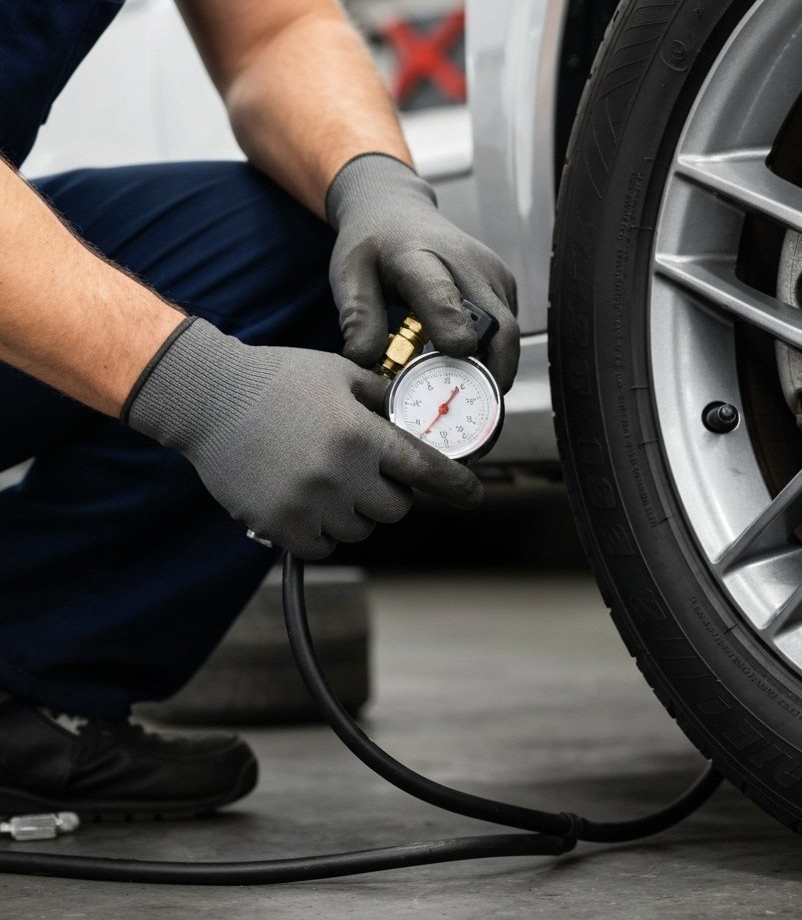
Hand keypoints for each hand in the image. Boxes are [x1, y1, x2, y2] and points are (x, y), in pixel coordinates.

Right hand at [123, 318, 482, 559]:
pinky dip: (325, 533)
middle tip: (369, 474)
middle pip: (396, 509)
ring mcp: (309, 503)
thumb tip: (416, 419)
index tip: (473, 495)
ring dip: (355, 512)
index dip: (458, 486)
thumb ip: (383, 398)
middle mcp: (341, 473)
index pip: (428, 470)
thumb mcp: (340, 373)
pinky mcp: (279, 525)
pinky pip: (324, 546)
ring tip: (329, 482)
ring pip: (360, 529)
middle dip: (391, 493)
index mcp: (363, 434)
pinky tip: (311, 506)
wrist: (210, 397)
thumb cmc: (278, 378)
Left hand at [326, 154, 519, 392]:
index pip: (444, 297)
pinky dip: (493, 357)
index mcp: (420, 258)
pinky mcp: (504, 285)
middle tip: (470, 417)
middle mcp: (469, 264)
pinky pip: (507, 330)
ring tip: (466, 403)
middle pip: (499, 330)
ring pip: (509, 336)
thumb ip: (358, 317)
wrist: (397, 209)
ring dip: (493, 372)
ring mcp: (493, 275)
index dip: (452, 333)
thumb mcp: (348, 275)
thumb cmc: (371, 246)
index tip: (453, 360)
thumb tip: (366, 362)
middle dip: (490, 377)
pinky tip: (465, 372)